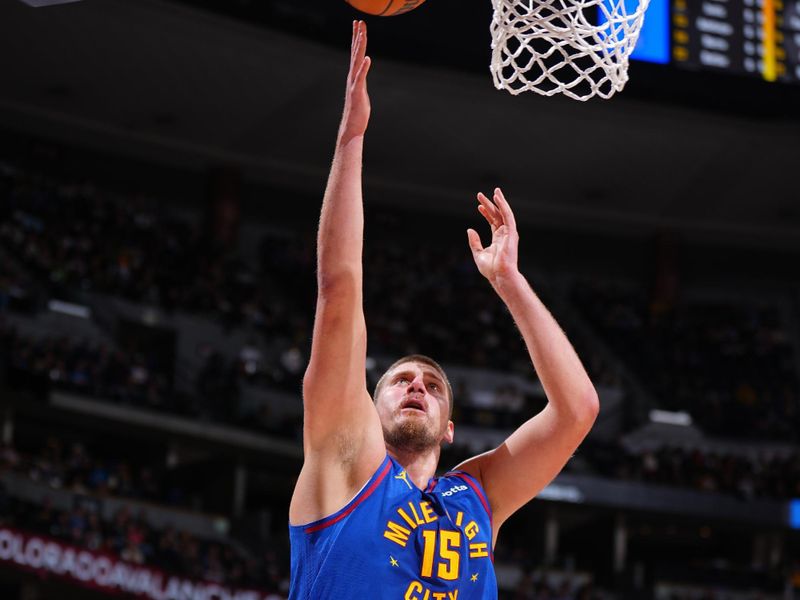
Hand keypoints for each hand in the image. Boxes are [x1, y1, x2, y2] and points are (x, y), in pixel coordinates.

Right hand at [339, 21, 371, 143]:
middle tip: (359, 21)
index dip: (357, 38)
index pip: (356, 53)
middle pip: (355, 53)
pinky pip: (361, 78)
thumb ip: (362, 83)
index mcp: (355, 76)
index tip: (358, 25)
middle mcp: (353, 77)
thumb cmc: (358, 112)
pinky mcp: (357, 93)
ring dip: (359, 47)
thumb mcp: (361, 92)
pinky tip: (367, 58)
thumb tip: (363, 77)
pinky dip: (363, 68)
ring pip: (357, 62)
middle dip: (357, 36)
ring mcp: (354, 84)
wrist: (352, 127)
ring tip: (362, 34)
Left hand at [467, 188, 519, 287]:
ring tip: (494, 191)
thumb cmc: (491, 269)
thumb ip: (474, 242)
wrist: (500, 276)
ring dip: (499, 202)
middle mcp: (505, 234)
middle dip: (489, 204)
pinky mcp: (512, 233)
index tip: (479, 206)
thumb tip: (469, 229)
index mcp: (498, 239)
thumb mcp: (478, 254)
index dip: (486, 213)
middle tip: (480, 195)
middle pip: (497, 215)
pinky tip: (498, 198)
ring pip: (504, 213)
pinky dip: (503, 206)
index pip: (492, 222)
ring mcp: (509, 233)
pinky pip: (508, 216)